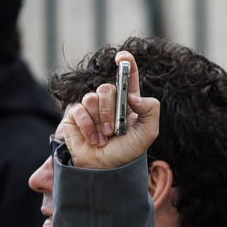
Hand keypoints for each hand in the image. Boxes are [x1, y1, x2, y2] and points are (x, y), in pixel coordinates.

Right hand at [61, 50, 159, 169]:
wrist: (106, 168)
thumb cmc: (127, 151)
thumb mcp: (148, 133)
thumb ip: (151, 110)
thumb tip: (133, 95)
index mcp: (128, 101)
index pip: (128, 76)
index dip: (126, 63)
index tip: (122, 57)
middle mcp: (109, 101)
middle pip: (108, 87)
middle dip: (112, 110)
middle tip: (114, 130)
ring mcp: (91, 107)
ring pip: (93, 97)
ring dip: (101, 121)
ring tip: (105, 137)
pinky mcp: (75, 114)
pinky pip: (79, 110)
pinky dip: (88, 127)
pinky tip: (94, 139)